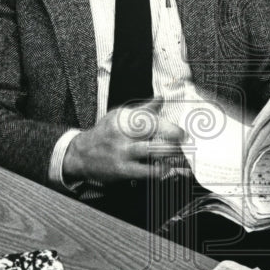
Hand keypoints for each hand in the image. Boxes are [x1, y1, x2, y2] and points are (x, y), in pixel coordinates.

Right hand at [62, 97, 185, 184]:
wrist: (81, 155)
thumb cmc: (105, 134)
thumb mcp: (119, 117)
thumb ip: (143, 109)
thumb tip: (161, 98)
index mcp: (124, 117)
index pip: (150, 118)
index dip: (169, 125)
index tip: (183, 132)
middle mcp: (122, 132)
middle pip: (152, 131)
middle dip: (173, 137)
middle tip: (188, 143)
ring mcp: (122, 151)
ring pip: (151, 150)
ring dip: (170, 154)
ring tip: (183, 157)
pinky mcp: (122, 169)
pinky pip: (146, 171)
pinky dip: (160, 170)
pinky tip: (168, 169)